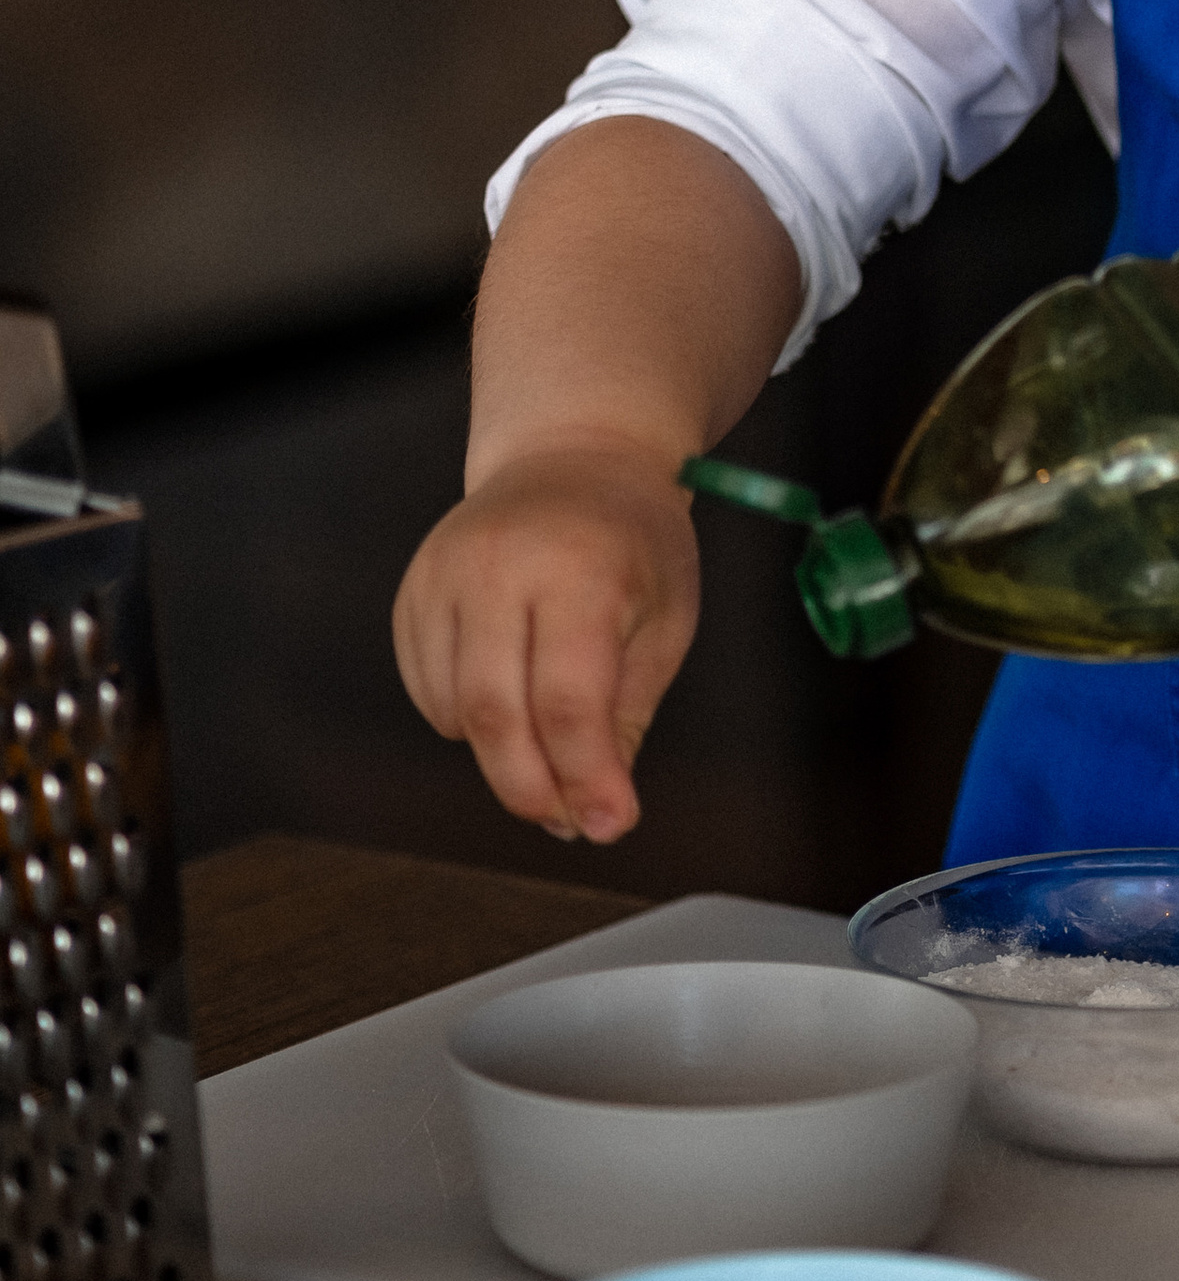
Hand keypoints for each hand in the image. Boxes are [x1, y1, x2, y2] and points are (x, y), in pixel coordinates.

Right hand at [392, 445, 700, 843]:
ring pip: (455, 709)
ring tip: (551, 749)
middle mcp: (498, 567)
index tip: (610, 824)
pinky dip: (465, 721)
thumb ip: (628, 713)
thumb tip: (598, 809)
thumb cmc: (633, 541)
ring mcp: (443, 575)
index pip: (568, 700)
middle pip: (494, 712)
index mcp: (578, 570)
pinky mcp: (412, 590)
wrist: (575, 456)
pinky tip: (511, 701)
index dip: (586, 777)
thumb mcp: (665, 619)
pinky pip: (426, 689)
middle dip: (530, 787)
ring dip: (501, 756)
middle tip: (567, 821)